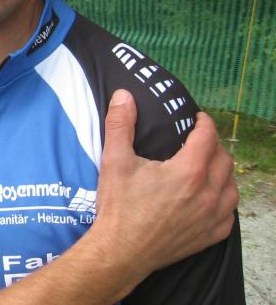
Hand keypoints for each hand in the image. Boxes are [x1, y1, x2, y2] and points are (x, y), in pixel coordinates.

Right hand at [92, 90, 236, 285]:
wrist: (120, 251)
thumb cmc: (118, 207)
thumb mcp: (115, 160)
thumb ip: (121, 124)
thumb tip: (124, 96)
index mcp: (188, 172)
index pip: (208, 137)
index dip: (204, 123)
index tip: (198, 118)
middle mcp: (207, 194)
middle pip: (224, 160)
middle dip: (214, 145)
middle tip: (199, 140)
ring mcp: (211, 218)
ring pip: (232, 187)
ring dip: (223, 172)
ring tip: (208, 166)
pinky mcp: (209, 237)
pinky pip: (230, 214)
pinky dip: (224, 201)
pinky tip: (211, 198)